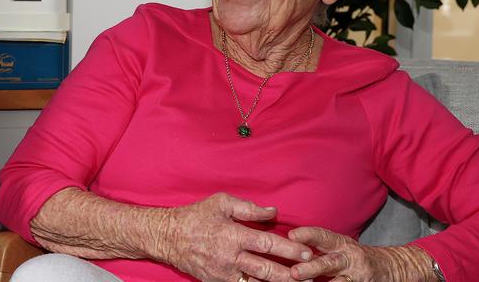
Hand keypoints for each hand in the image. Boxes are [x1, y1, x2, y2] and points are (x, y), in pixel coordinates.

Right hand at [158, 192, 312, 281]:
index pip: (267, 243)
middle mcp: (230, 257)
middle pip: (266, 270)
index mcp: (232, 235)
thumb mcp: (220, 203)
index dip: (289, 249)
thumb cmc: (196, 216)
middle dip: (291, 274)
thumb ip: (248, 208)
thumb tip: (274, 212)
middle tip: (310, 276)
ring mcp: (223, 273)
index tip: (306, 252)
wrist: (168, 237)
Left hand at [288, 227, 435, 281]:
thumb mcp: (342, 246)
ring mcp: (357, 276)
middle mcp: (350, 258)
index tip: (291, 235)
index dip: (308, 234)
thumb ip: (320, 247)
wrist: (392, 267)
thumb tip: (289, 246)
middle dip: (312, 267)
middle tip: (294, 272)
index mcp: (342, 244)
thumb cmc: (357, 256)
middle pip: (329, 262)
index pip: (323, 237)